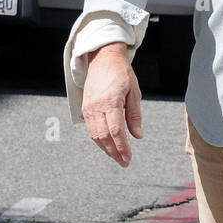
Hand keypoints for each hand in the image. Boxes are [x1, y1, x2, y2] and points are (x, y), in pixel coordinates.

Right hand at [81, 43, 142, 166]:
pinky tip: (108, 145)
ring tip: (117, 157)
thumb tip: (137, 135)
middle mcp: (97, 106)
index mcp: (111, 101)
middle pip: (104, 136)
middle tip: (124, 162)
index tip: (128, 158)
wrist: (103, 59)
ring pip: (95, 135)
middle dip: (114, 152)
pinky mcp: (85, 108)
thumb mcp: (134, 92)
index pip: (116, 131)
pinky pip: (91, 129)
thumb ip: (134, 115)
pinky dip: (99, 140)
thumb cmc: (122, 74)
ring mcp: (88, 108)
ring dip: (106, 149)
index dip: (122, 147)